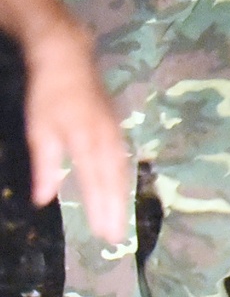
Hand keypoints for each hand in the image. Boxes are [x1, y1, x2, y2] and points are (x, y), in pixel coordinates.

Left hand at [22, 18, 128, 238]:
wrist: (68, 59)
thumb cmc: (48, 95)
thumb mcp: (39, 131)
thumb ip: (44, 167)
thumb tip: (44, 199)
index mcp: (87, 141)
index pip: (96, 184)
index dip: (100, 210)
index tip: (104, 235)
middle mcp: (107, 140)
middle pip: (114, 182)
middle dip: (115, 211)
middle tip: (116, 238)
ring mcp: (115, 133)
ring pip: (121, 172)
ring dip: (121, 198)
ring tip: (120, 220)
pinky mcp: (116, 128)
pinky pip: (122, 160)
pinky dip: (122, 180)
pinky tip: (120, 191)